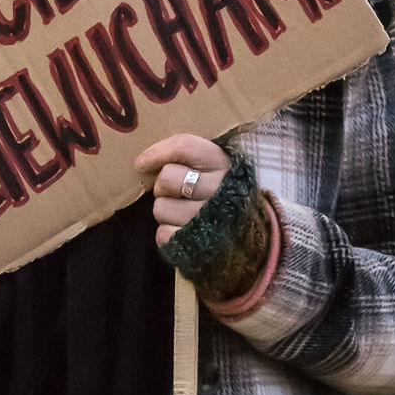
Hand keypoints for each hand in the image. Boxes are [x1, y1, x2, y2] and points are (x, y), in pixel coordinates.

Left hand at [135, 133, 230, 247]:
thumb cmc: (225, 199)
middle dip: (164, 186)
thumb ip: (191, 158)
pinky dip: (168, 234)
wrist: (252, 242)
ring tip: (183, 214)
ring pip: (160, 208)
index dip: (158, 152)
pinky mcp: (197, 246)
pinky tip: (184, 231)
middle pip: (166, 178)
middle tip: (177, 193)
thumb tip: (143, 162)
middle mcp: (219, 191)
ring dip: (166, 211)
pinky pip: (162, 234)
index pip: (185, 147)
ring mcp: (209, 221)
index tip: (142, 163)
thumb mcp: (218, 170)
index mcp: (225, 166)